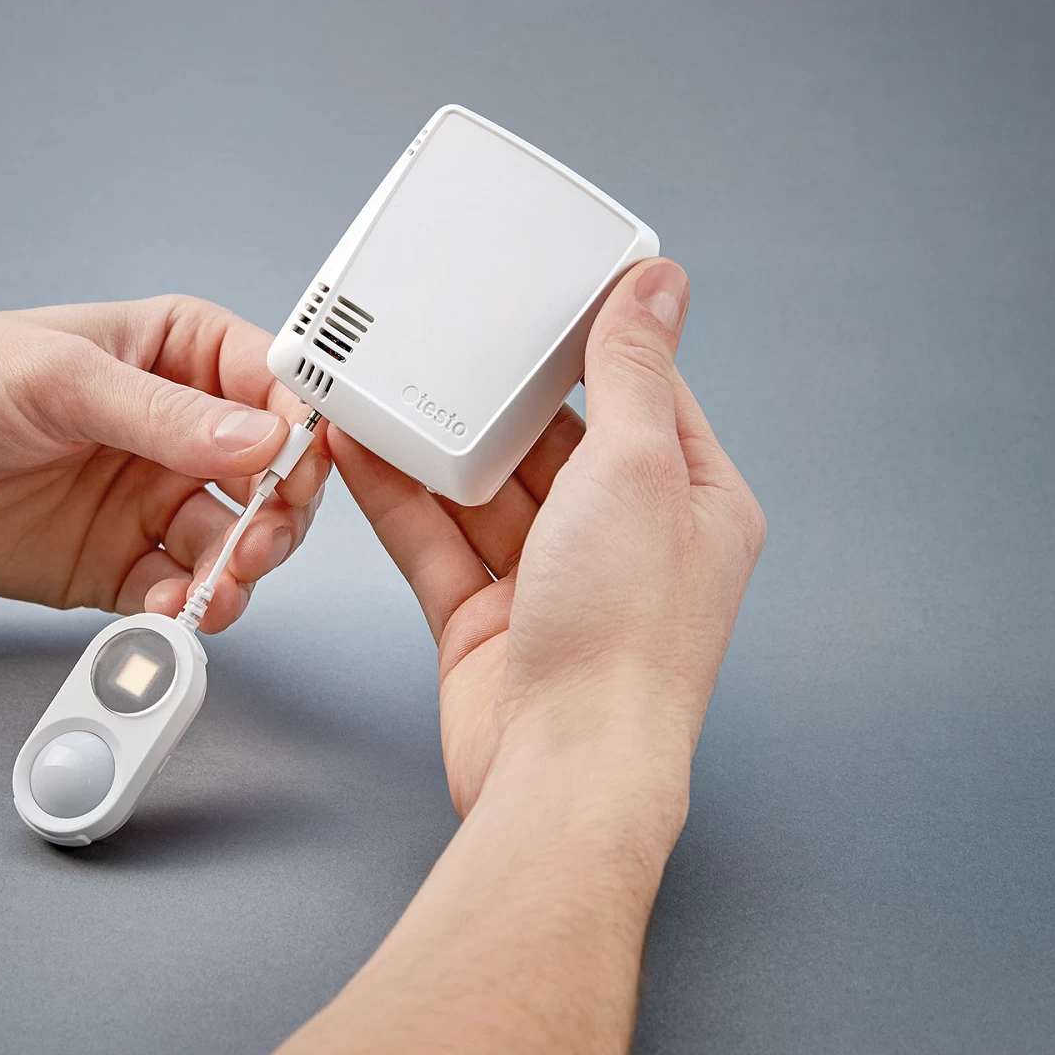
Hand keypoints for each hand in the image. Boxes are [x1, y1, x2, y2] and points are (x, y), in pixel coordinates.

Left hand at [0, 295, 328, 630]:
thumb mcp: (64, 379)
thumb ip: (165, 416)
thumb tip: (261, 440)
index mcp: (178, 356)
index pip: (273, 387)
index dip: (302, 427)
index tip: (305, 465)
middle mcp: (176, 431)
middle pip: (269, 479)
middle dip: (278, 514)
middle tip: (259, 541)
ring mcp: (149, 500)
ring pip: (231, 545)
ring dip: (237, 571)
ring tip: (216, 587)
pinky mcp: (116, 561)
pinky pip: (174, 592)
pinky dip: (183, 609)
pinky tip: (169, 610)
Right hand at [332, 257, 763, 840]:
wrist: (562, 770)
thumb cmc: (625, 638)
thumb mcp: (637, 469)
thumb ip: (632, 372)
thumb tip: (659, 284)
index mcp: (691, 503)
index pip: (644, 396)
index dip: (595, 341)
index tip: (546, 291)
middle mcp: (626, 541)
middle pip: (552, 443)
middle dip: (494, 397)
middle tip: (442, 333)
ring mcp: (553, 583)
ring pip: (485, 493)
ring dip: (435, 446)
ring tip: (382, 383)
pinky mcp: (486, 621)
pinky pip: (438, 541)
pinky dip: (400, 498)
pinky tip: (363, 451)